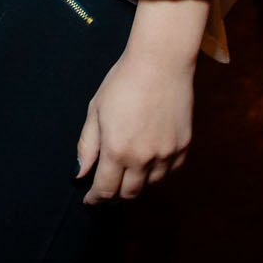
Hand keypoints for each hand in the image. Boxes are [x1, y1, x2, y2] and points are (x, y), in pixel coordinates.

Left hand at [74, 46, 193, 203]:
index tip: (91, 200)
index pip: (105, 190)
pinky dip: (157, 173)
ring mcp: (166, 153)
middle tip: (107, 191)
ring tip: (126, 174)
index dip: (96, 199)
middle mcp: (142, 157)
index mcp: (117, 149)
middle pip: (128, 193)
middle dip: (115, 195)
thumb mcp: (96, 110)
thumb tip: (80, 174)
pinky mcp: (183, 146)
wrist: (160, 62)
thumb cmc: (123, 81)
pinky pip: (169, 172)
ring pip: (150, 185)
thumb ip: (87, 146)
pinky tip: (148, 163)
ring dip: (136, 184)